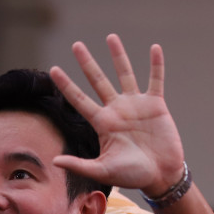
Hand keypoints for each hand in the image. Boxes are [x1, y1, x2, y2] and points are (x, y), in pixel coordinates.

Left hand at [49, 33, 184, 197]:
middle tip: (76, 45)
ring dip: (118, 56)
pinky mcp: (156, 105)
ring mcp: (136, 105)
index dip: (66, 85)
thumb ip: (79, 164)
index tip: (53, 69)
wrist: (160, 176)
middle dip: (87, 63)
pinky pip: (155, 80)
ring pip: (124, 74)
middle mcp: (116, 110)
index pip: (79, 100)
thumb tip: (54, 160)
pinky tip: (154, 48)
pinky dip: (156, 65)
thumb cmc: (131, 175)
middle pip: (98, 81)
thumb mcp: (102, 170)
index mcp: (102, 123)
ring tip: (110, 37)